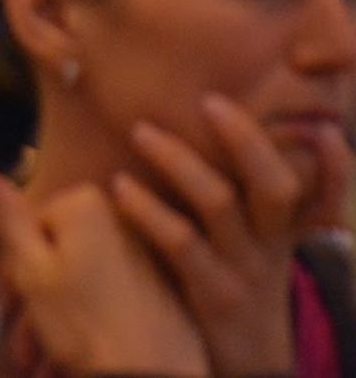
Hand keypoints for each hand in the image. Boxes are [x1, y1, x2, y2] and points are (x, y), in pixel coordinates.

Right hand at [0, 165, 207, 375]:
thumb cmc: (86, 327)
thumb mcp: (31, 269)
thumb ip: (3, 218)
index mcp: (88, 203)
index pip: (29, 220)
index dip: (18, 264)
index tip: (19, 300)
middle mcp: (123, 217)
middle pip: (56, 247)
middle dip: (37, 295)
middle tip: (27, 342)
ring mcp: (147, 253)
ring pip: (81, 276)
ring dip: (59, 315)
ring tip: (51, 356)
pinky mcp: (163, 288)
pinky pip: (111, 296)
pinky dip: (93, 321)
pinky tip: (85, 353)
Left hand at [112, 94, 343, 376]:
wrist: (235, 356)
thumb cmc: (229, 275)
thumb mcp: (251, 239)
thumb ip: (239, 190)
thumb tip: (209, 126)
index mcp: (284, 227)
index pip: (326, 192)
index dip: (335, 165)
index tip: (329, 129)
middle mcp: (270, 242)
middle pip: (276, 186)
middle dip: (247, 139)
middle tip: (210, 102)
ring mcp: (242, 267)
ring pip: (220, 203)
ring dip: (178, 161)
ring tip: (141, 132)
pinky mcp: (210, 290)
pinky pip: (180, 242)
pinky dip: (148, 209)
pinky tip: (120, 186)